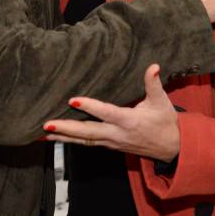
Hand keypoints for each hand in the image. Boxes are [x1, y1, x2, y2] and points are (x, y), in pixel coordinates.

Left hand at [42, 64, 180, 162]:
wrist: (172, 149)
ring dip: (63, 137)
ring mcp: (111, 142)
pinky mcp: (109, 146)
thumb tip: (153, 66)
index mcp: (129, 121)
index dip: (90, 107)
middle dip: (66, 128)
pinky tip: (56, 137)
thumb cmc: (165, 123)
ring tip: (42, 133)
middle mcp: (117, 134)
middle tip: (46, 124)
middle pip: (88, 132)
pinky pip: (87, 144)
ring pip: (84, 141)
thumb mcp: (162, 102)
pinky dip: (70, 140)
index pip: (107, 113)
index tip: (73, 100)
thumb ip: (154, 84)